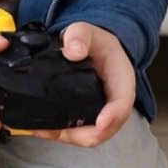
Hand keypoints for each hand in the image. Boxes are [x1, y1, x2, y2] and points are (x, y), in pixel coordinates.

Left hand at [34, 22, 135, 146]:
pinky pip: (80, 131)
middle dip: (83, 135)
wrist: (95, 48)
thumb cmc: (96, 42)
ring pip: (91, 135)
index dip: (113, 116)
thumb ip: (80, 35)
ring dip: (69, 137)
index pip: (123, 102)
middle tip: (56, 131)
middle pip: (106, 128)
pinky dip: (63, 134)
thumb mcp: (88, 31)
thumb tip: (73, 51)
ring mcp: (103, 112)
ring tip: (45, 131)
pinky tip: (45, 130)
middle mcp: (115, 101)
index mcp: (122, 80)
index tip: (100, 123)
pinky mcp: (89, 116)